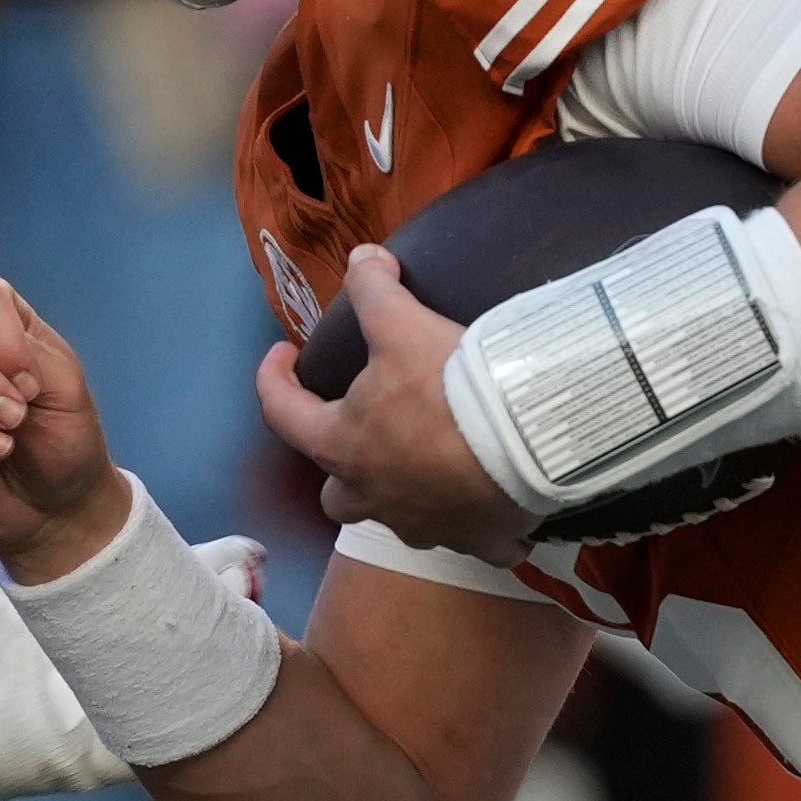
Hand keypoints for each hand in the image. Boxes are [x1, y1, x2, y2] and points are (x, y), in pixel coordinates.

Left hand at [261, 248, 534, 564]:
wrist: (527, 442)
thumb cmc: (449, 388)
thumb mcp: (403, 326)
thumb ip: (372, 290)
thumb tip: (362, 257)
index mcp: (343, 446)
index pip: (281, 413)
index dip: (273, 378)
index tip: (283, 355)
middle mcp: (373, 497)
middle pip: (336, 495)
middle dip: (341, 467)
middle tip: (361, 432)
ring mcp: (424, 526)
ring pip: (398, 521)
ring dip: (404, 497)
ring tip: (428, 466)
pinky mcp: (476, 542)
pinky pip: (472, 543)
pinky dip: (478, 527)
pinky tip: (495, 509)